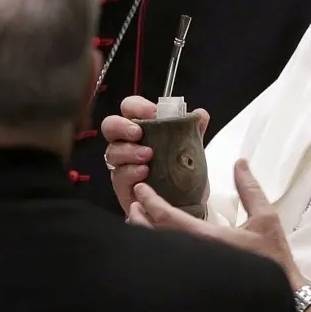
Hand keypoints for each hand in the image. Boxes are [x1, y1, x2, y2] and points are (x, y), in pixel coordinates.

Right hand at [102, 95, 208, 214]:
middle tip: (138, 133)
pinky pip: (118, 176)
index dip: (136, 106)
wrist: (182, 205)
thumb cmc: (181, 174)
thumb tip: (200, 114)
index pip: (130, 108)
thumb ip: (194, 132)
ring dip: (128, 151)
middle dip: (121, 126)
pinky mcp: (121, 186)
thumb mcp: (191, 150)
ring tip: (147, 156)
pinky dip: (131, 172)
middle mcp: (127, 144)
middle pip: (110, 126)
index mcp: (142, 129)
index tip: (152, 113)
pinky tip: (144, 173)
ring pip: (112, 151)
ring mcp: (121, 165)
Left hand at [129, 158, 303, 287]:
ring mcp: (192, 268)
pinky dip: (156, 246)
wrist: (282, 295)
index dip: (149, 201)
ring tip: (140, 217)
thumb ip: (250, 189)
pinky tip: (157, 239)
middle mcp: (193, 255)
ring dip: (144, 232)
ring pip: (157, 250)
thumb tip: (240, 163)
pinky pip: (167, 259)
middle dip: (139, 216)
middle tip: (134, 200)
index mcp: (206, 239)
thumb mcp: (266, 219)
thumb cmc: (273, 259)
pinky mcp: (196, 276)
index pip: (166, 217)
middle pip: (152, 235)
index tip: (140, 188)